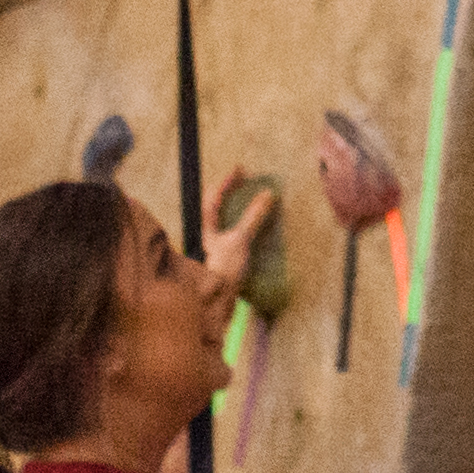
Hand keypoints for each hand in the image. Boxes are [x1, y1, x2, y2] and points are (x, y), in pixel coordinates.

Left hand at [175, 180, 279, 337]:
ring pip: (222, 221)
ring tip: (250, 199)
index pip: (213, 198)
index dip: (226, 182)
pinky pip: (232, 234)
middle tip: (244, 181)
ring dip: (235, 208)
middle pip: (214, 208)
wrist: (217, 303)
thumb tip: (267, 194)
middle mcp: (207, 235)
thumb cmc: (224, 268)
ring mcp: (214, 248)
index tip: (240, 169)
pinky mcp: (224, 259)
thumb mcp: (240, 239)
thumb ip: (253, 217)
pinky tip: (254, 227)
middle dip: (228, 193)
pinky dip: (242, 224)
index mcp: (206, 227)